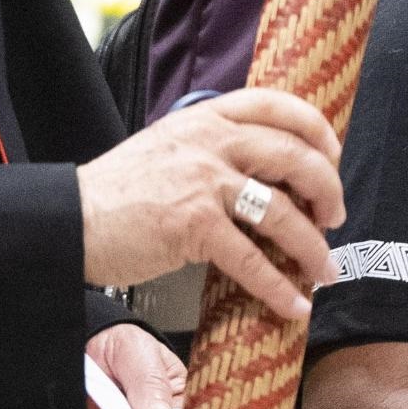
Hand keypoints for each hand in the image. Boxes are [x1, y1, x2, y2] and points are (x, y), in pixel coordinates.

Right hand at [79, 88, 343, 318]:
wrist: (71, 219)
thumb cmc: (120, 190)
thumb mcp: (169, 145)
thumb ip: (214, 147)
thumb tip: (269, 174)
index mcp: (206, 118)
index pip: (276, 105)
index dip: (316, 129)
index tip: (333, 155)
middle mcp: (210, 142)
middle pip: (294, 156)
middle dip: (328, 189)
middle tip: (336, 216)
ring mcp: (204, 182)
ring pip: (282, 212)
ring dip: (313, 247)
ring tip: (326, 270)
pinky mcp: (194, 225)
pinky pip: (251, 259)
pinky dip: (278, 286)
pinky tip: (293, 304)